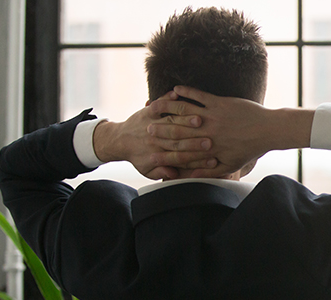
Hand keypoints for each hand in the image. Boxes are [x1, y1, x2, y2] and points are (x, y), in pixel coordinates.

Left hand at [93, 92, 217, 179]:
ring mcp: (151, 123)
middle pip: (178, 140)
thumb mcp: (147, 170)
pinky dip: (167, 99)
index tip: (211, 160)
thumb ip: (161, 173)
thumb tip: (173, 175)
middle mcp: (155, 139)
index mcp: (157, 154)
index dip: (196, 160)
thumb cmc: (137, 157)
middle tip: (211, 141)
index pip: (179, 158)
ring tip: (200, 119)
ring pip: (171, 121)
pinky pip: (158, 104)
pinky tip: (178, 94)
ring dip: (186, 120)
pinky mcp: (148, 112)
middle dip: (195, 140)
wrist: (119, 140)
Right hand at [147, 86, 313, 178]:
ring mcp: (212, 116)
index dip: (165, 148)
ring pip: (185, 111)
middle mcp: (206, 132)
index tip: (153, 148)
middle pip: (178, 130)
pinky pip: (198, 96)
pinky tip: (176, 90)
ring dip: (169, 107)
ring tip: (156, 105)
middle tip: (145, 127)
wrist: (268, 130)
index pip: (181, 149)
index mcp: (208, 149)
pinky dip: (186, 92)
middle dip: (160, 128)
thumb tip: (191, 176)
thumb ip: (209, 171)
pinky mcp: (219, 103)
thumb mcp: (230, 165)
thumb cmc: (250, 149)